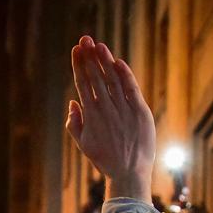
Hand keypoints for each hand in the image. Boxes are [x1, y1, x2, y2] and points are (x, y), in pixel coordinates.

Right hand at [66, 36, 155, 202]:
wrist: (129, 172)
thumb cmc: (105, 159)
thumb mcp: (84, 144)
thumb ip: (74, 123)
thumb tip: (72, 102)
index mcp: (90, 116)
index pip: (83, 84)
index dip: (79, 65)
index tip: (76, 51)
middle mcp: (106, 109)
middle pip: (96, 77)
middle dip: (89, 57)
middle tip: (85, 40)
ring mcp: (123, 109)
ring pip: (113, 79)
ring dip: (105, 60)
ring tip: (99, 46)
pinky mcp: (140, 111)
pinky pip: (131, 88)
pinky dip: (125, 74)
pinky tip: (118, 61)